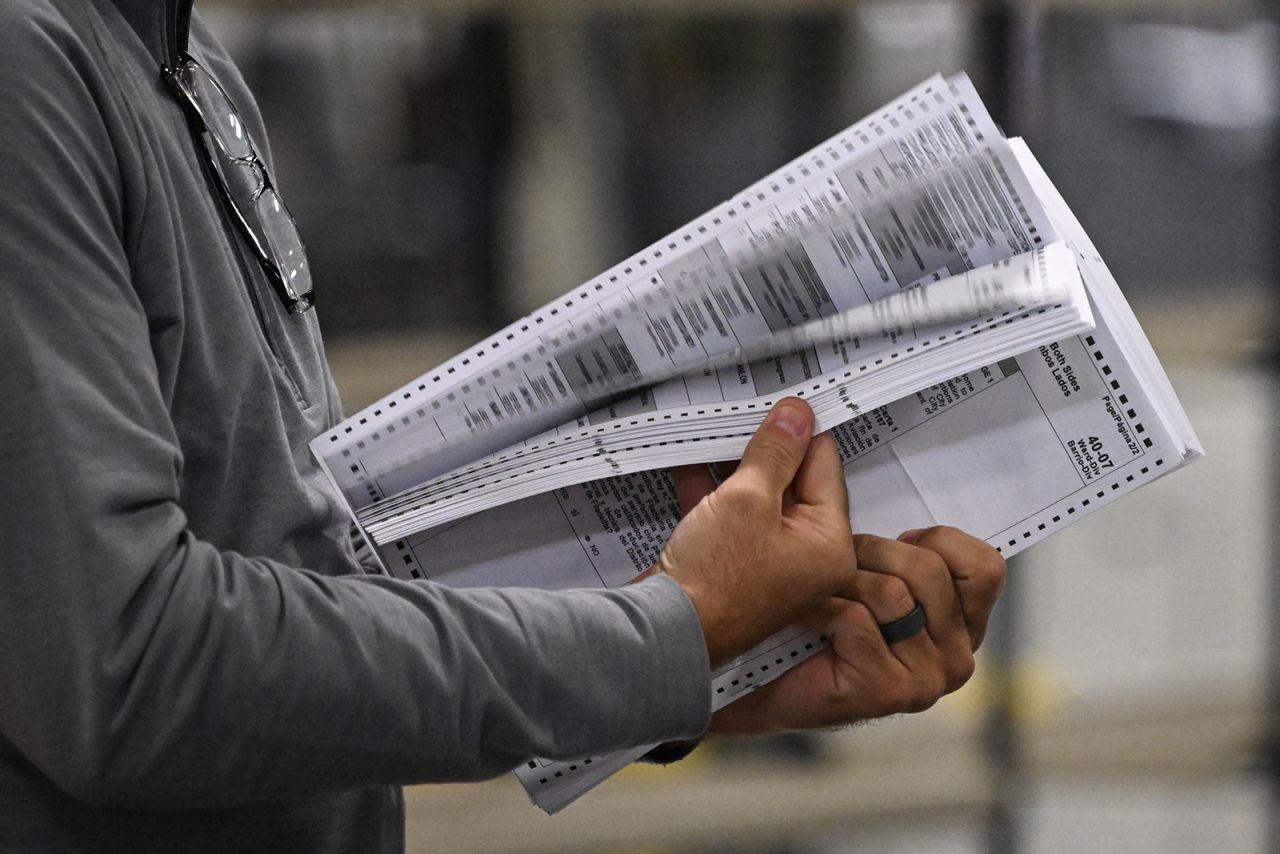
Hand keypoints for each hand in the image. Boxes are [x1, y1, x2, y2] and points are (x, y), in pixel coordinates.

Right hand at [652, 397, 858, 667]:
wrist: (666, 632)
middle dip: (765, 447)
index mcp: (830, 544)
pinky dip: (712, 491)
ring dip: (734, 466)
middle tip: (745, 411)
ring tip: (715, 429)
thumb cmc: (715, 576)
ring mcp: (770, 563)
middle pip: (793, 481)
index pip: (824, 466)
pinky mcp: (735, 566)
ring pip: (758, 497)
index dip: (799, 431)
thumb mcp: (748, 497)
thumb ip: (774, 452)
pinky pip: (731, 517)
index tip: (779, 402)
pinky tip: (689, 461)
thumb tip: (797, 414)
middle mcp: (807, 556)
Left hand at [710, 526, 1005, 733]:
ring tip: (818, 593)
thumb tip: (847, 446)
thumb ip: (886, 530)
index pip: (986, 568)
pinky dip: (820, 609)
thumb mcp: (858, 563)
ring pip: (893, 593)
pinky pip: (859, 620)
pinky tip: (803, 617)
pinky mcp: (888, 692)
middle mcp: (956, 657)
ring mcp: (926, 681)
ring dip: (842, 582)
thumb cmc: (807, 617)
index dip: (939, 541)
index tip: (901, 538)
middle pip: (931, 572)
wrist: (754, 675)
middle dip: (873, 554)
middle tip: (841, 566)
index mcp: (962, 624)